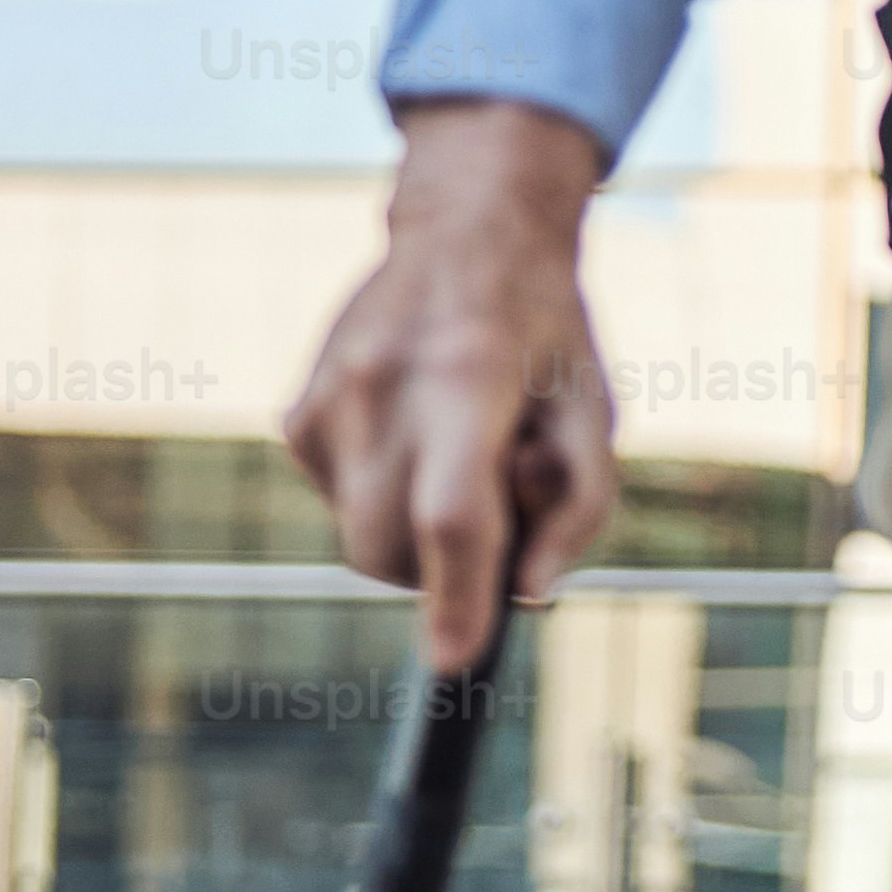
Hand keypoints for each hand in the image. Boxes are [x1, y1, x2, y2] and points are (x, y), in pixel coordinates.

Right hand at [283, 97, 620, 672]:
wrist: (466, 231)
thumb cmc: (544, 329)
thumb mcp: (594, 407)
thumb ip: (578, 504)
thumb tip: (527, 594)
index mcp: (469, 376)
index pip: (453, 511)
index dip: (455, 593)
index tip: (455, 660)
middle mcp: (383, 386)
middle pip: (389, 547)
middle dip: (438, 570)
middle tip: (497, 508)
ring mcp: (327, 398)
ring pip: (358, 535)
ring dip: (412, 531)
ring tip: (460, 452)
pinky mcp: (297, 414)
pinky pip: (340, 502)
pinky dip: (383, 496)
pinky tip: (418, 433)